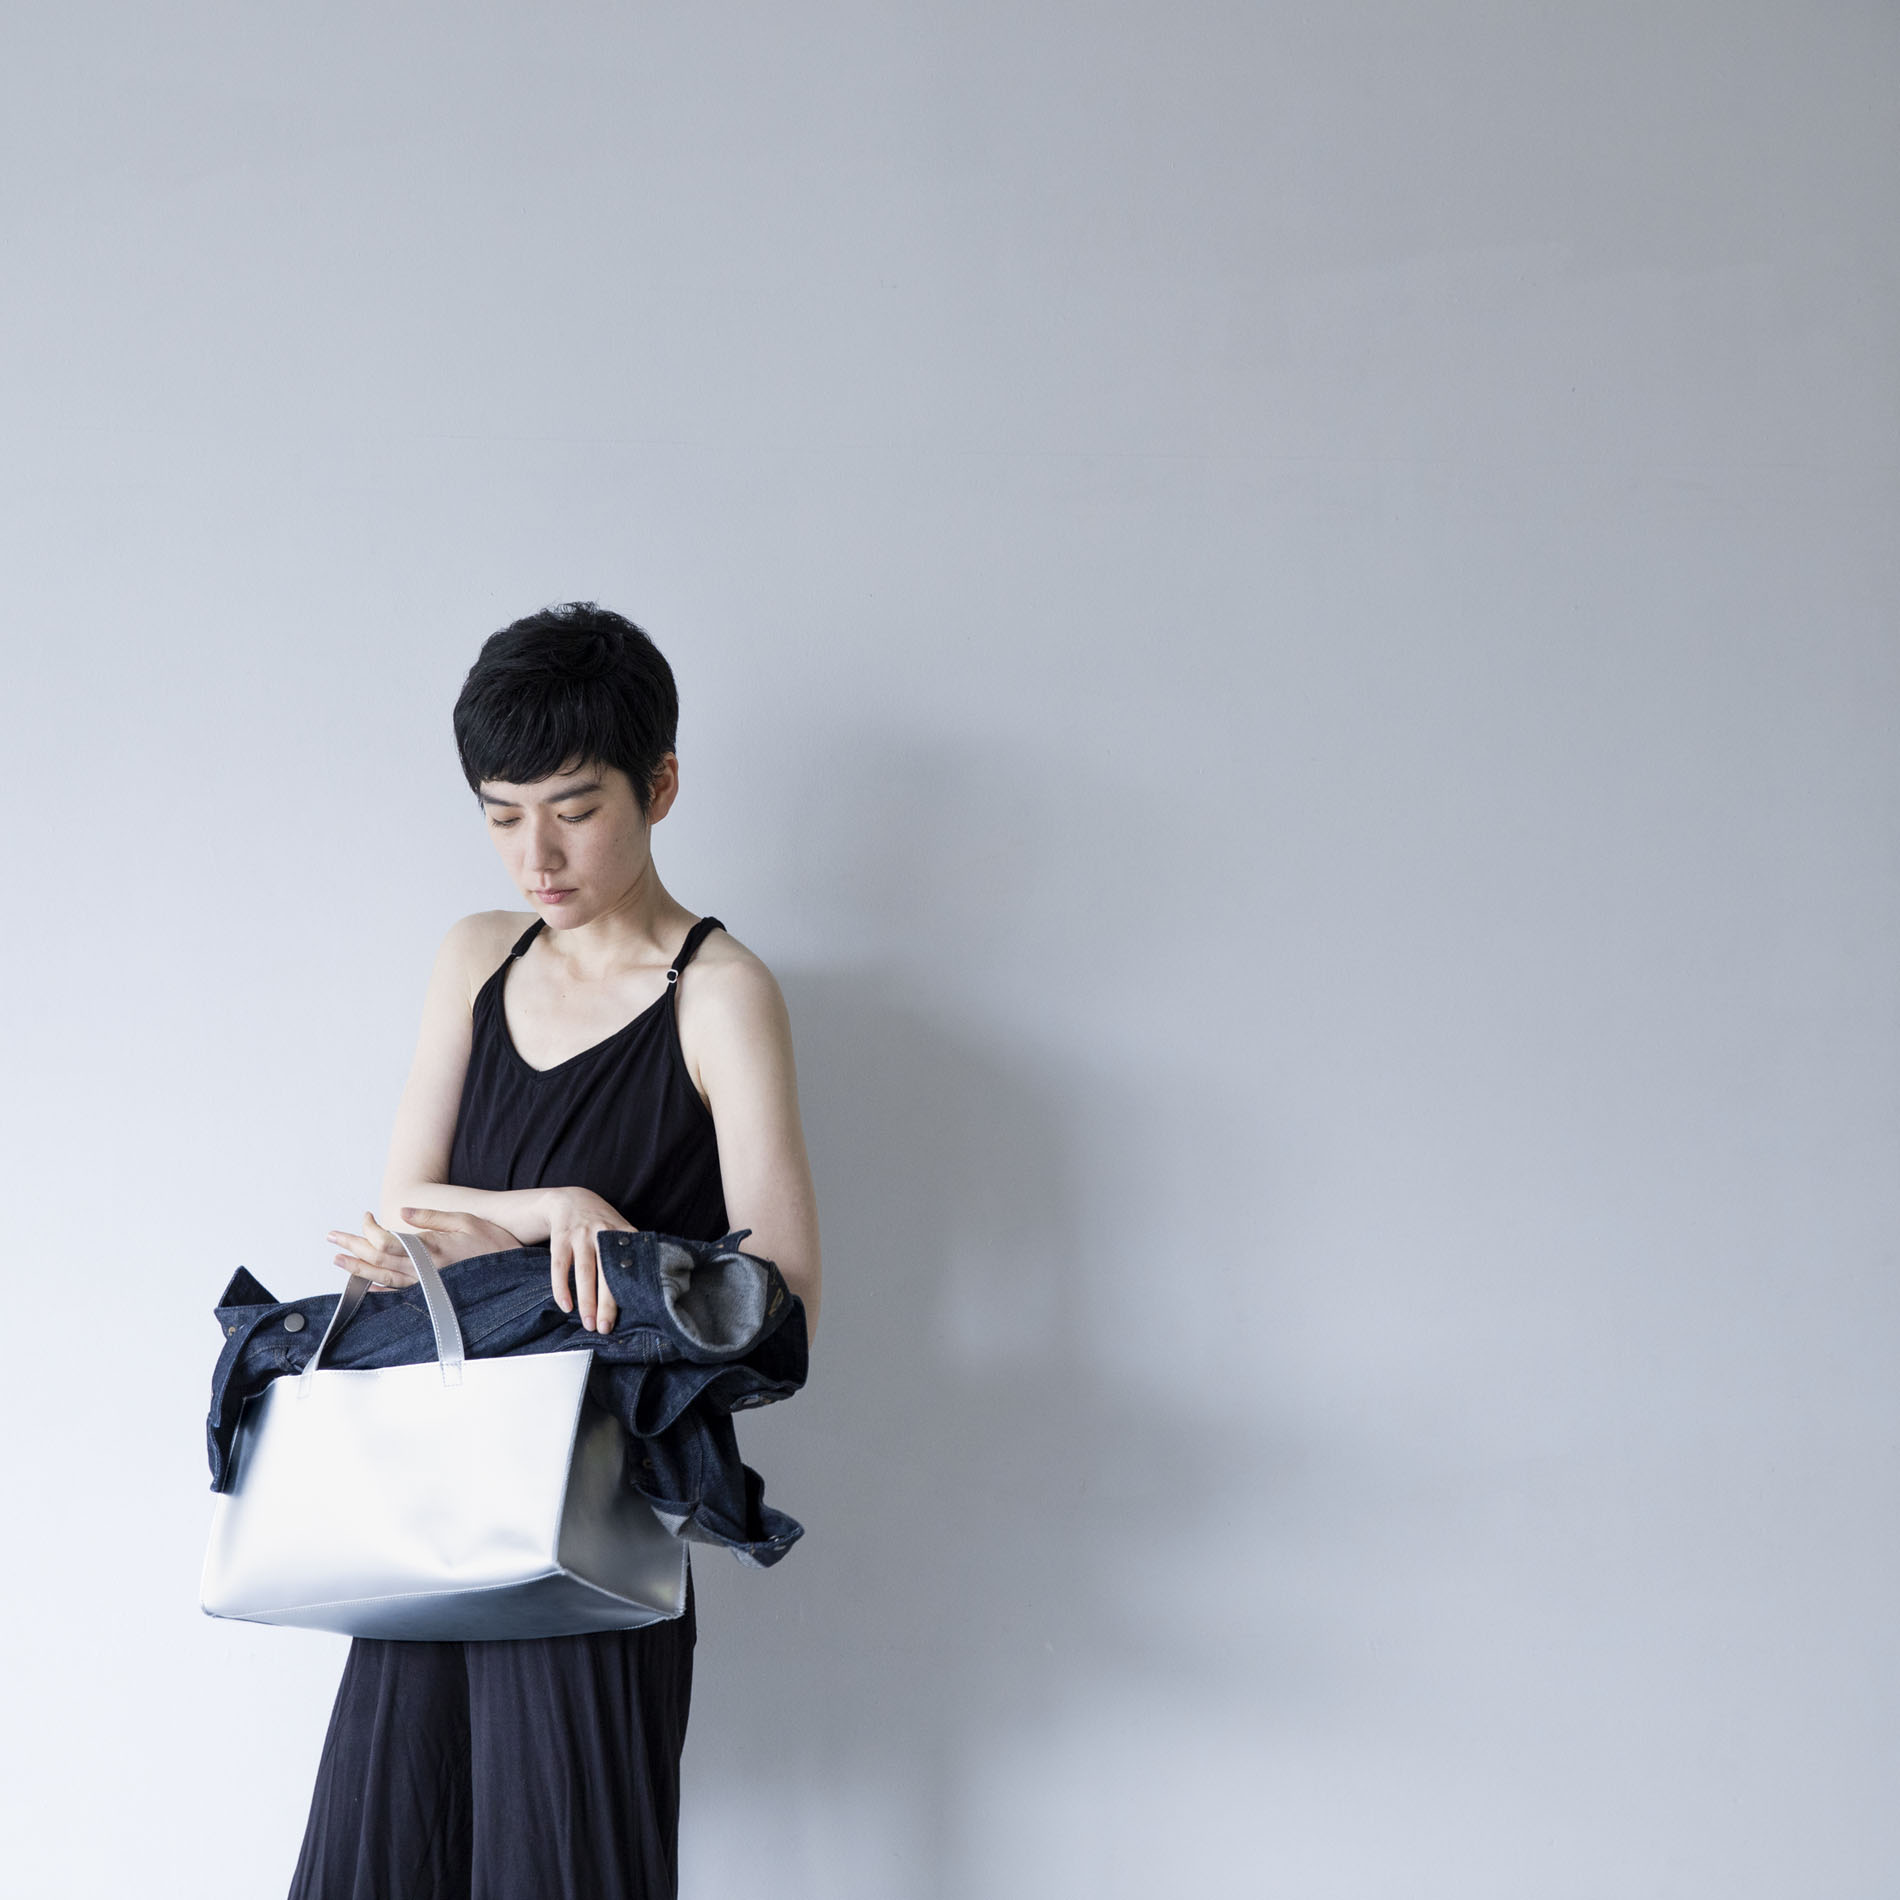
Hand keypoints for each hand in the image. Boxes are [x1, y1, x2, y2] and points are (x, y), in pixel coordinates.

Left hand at [326, 1207, 522, 1290]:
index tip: (364, 1216)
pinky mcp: (433, 1294)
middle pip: (378, 1259)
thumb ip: (433, 1217)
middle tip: (331, 1238)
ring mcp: (427, 1285)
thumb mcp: (466, 1221)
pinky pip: (399, 1293)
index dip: (369, 1229)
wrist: (514, 1275)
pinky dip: (380, 1289)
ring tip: (338, 1260)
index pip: (386, 1241)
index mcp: (431, 1248)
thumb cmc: (494, 1244)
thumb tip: (402, 1211)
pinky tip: (368, 1287)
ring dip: (358, 1268)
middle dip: (352, 1247)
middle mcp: (424, 1270)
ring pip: (384, 1278)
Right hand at [537, 1186, 636, 1332]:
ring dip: (586, 1301)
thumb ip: (631, 1253)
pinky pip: (559, 1267)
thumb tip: (646, 1290)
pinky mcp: (560, 1239)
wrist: (572, 1200)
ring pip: (585, 1272)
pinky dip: (561, 1288)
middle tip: (606, 1328)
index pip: (630, 1266)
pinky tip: (565, 1306)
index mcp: (624, 1234)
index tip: (635, 1313)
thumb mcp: (621, 1231)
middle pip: (607, 1273)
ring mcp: (581, 1235)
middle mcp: (603, 1233)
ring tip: (588, 1324)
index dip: (631, 1290)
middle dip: (607, 1303)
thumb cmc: (602, 1224)